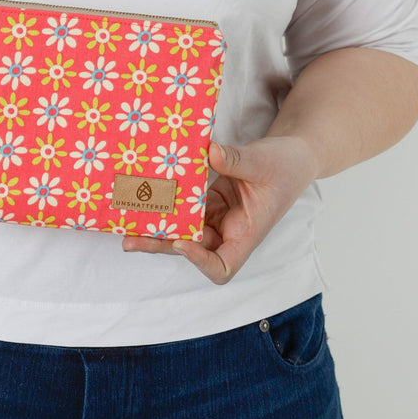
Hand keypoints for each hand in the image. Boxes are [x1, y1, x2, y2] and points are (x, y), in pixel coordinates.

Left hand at [122, 138, 318, 284]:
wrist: (291, 157)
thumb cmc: (285, 166)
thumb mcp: (262, 162)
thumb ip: (236, 160)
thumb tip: (209, 152)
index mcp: (246, 233)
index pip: (222, 266)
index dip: (200, 261)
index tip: (183, 243)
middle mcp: (228, 231)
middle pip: (191, 249)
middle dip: (162, 245)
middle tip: (130, 240)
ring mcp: (216, 217)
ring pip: (182, 229)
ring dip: (157, 226)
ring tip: (126, 219)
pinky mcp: (207, 202)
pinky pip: (183, 207)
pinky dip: (166, 203)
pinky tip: (145, 194)